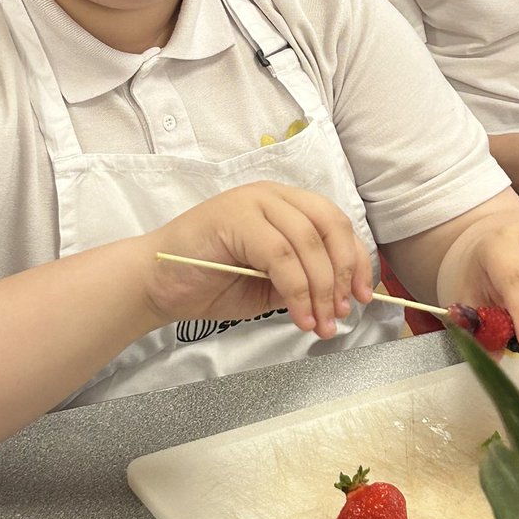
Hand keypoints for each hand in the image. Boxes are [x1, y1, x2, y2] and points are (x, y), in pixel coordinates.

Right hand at [141, 182, 374, 339]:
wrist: (155, 284)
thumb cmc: (209, 282)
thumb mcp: (271, 283)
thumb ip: (303, 279)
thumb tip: (343, 298)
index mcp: (286, 204)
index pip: (335, 224)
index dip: (355, 260)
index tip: (363, 296)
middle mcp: (273, 195)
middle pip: (329, 227)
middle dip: (343, 273)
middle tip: (343, 311)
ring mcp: (253, 202)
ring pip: (308, 243)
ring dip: (322, 290)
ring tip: (321, 323)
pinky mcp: (236, 217)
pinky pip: (281, 255)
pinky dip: (297, 290)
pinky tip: (300, 316)